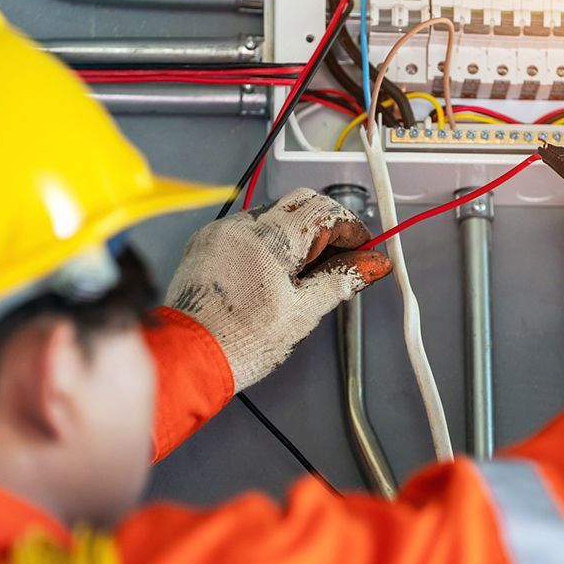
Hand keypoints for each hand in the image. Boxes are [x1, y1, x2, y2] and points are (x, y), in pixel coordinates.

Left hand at [166, 188, 391, 390]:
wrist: (189, 359)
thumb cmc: (242, 342)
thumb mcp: (304, 312)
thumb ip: (341, 280)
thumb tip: (373, 264)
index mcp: (271, 239)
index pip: (325, 210)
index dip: (350, 229)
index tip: (360, 250)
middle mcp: (242, 225)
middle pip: (299, 204)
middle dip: (324, 229)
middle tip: (336, 263)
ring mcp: (220, 231)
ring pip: (273, 215)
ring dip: (295, 236)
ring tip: (301, 278)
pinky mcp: (206, 243)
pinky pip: (246, 229)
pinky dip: (267, 243)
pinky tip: (271, 275)